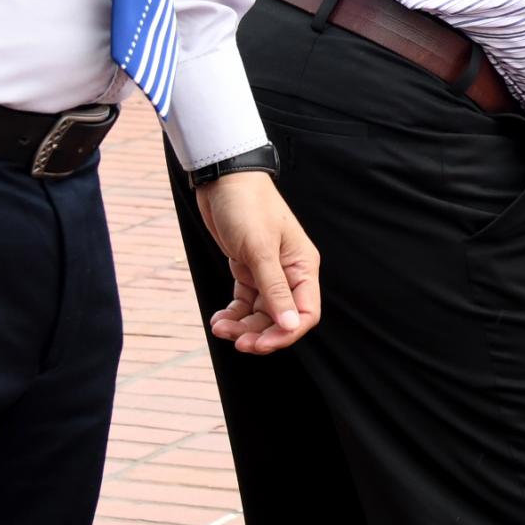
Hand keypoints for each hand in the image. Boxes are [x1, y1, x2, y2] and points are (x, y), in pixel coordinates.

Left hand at [198, 172, 320, 352]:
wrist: (223, 180)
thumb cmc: (247, 206)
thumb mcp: (260, 250)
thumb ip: (275, 290)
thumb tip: (291, 326)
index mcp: (303, 266)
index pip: (306, 313)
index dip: (286, 333)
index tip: (261, 344)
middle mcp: (289, 272)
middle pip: (281, 318)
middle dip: (260, 334)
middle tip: (237, 342)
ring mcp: (268, 272)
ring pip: (260, 313)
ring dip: (242, 326)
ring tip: (220, 327)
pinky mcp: (248, 269)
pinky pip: (245, 302)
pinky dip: (233, 314)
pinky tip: (219, 318)